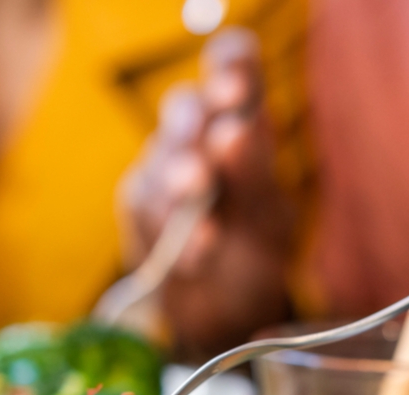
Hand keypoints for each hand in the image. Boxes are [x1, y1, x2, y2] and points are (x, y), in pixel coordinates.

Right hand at [119, 28, 293, 359]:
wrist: (227, 314)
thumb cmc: (255, 255)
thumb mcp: (270, 216)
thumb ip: (253, 172)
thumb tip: (232, 129)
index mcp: (242, 124)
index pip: (232, 67)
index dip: (230, 66)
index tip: (237, 89)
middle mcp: (198, 139)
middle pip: (185, 107)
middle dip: (197, 124)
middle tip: (218, 143)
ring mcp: (162, 171)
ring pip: (161, 159)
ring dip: (183, 186)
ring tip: (207, 220)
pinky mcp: (138, 208)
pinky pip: (144, 206)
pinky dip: (172, 232)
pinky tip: (201, 255)